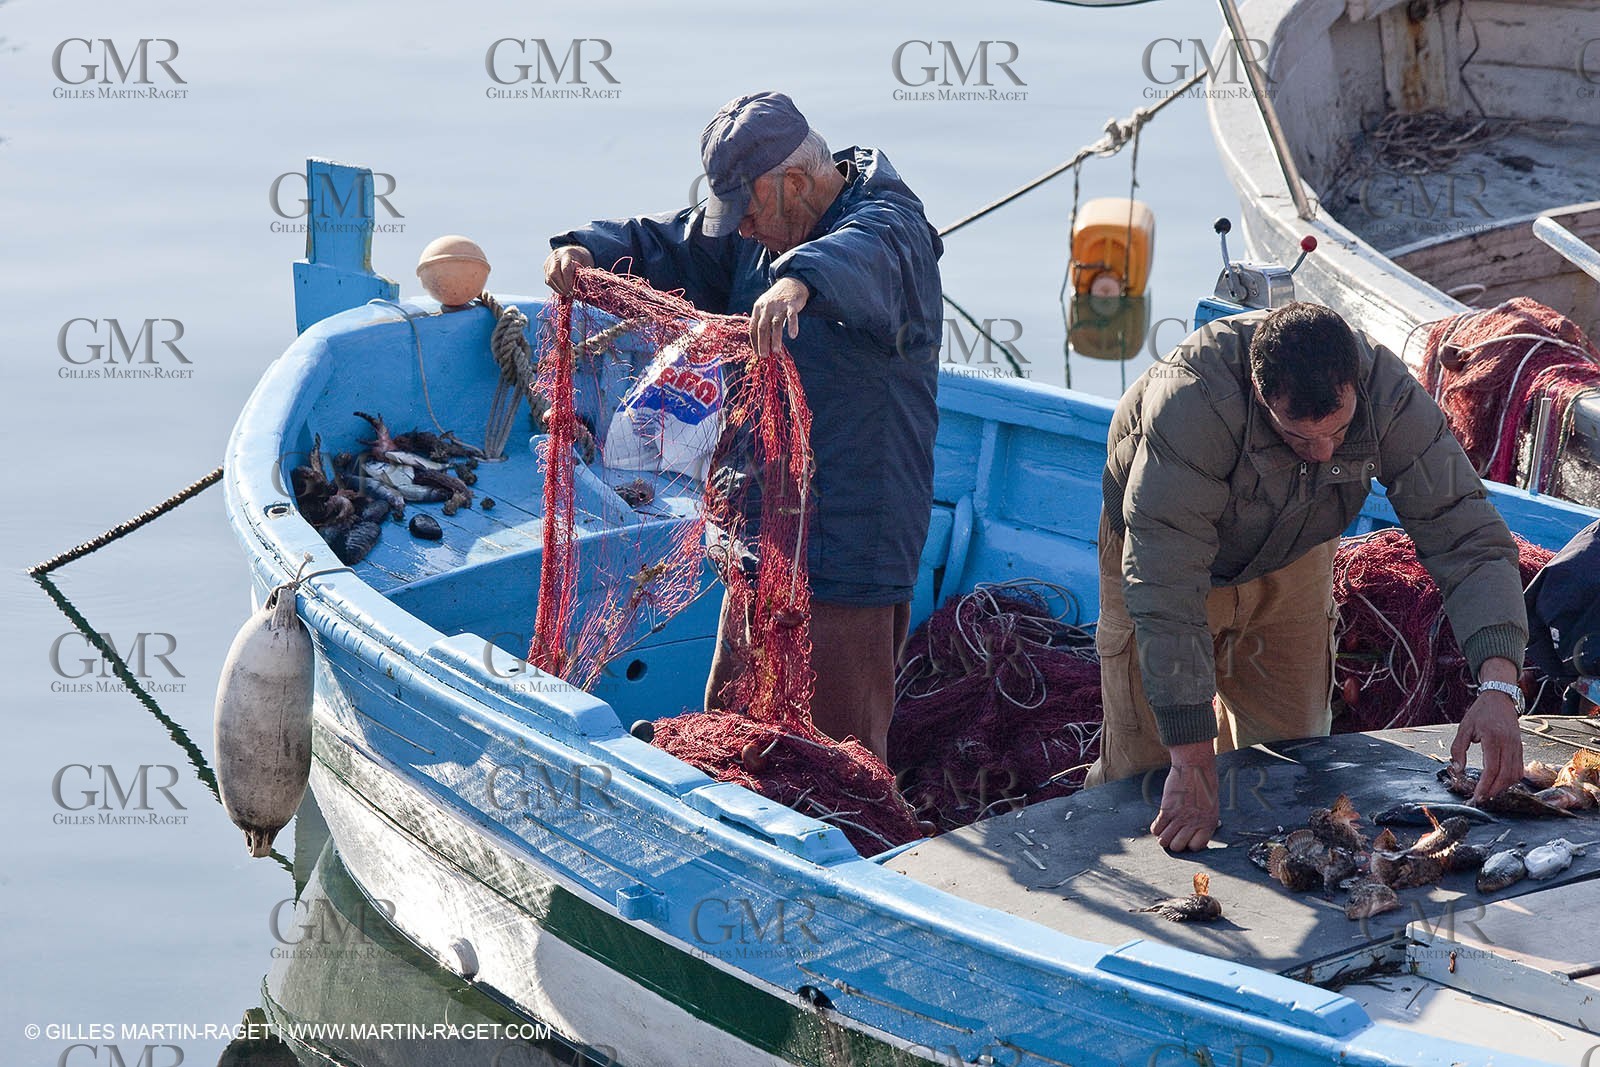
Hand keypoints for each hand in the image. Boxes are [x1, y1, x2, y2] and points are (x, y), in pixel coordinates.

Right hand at [543, 245, 593, 295]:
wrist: (573, 251)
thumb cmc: (582, 259)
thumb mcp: (586, 264)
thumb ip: (582, 275)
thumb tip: (582, 290)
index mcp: (567, 254)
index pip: (565, 269)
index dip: (568, 282)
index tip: (572, 291)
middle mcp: (556, 256)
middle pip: (553, 274)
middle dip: (561, 287)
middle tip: (569, 294)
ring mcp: (549, 262)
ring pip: (549, 278)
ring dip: (558, 289)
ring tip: (566, 293)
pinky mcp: (546, 268)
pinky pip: (548, 280)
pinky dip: (554, 287)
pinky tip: (562, 289)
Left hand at [748, 276, 809, 357]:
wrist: (791, 283)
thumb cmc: (777, 300)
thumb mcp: (765, 307)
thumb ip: (763, 322)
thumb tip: (761, 344)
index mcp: (758, 308)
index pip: (753, 327)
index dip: (754, 341)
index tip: (757, 353)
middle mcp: (766, 307)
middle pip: (762, 327)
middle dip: (762, 343)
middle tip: (764, 356)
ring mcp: (779, 306)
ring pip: (775, 324)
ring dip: (775, 338)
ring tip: (776, 351)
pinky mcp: (791, 304)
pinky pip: (791, 316)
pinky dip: (792, 326)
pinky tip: (792, 335)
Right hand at [1151, 742, 1220, 850]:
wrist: (1195, 766)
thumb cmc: (1205, 783)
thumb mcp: (1212, 805)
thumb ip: (1204, 820)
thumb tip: (1197, 830)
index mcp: (1208, 823)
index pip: (1195, 847)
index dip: (1189, 844)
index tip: (1187, 837)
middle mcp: (1194, 823)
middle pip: (1177, 846)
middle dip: (1174, 842)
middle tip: (1174, 833)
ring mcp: (1179, 817)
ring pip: (1164, 840)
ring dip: (1163, 836)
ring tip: (1165, 829)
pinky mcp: (1167, 809)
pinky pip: (1156, 828)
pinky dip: (1156, 828)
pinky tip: (1160, 822)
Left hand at [1451, 688, 1523, 803]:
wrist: (1500, 699)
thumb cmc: (1480, 712)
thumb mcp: (1464, 727)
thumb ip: (1458, 749)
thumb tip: (1457, 769)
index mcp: (1493, 738)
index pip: (1492, 768)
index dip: (1485, 785)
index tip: (1477, 795)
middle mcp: (1509, 744)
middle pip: (1506, 775)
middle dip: (1494, 790)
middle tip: (1482, 799)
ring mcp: (1517, 746)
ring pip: (1515, 774)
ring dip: (1503, 787)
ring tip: (1489, 792)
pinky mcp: (1521, 748)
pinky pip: (1519, 769)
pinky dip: (1510, 779)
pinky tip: (1499, 783)